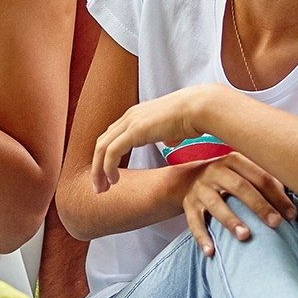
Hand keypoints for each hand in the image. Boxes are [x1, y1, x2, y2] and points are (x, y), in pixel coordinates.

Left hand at [89, 85, 223, 193]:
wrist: (200, 108)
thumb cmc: (193, 118)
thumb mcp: (175, 128)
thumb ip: (167, 134)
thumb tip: (169, 141)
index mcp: (137, 115)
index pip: (112, 136)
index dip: (106, 156)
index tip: (108, 175)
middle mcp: (130, 116)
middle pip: (102, 143)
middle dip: (97, 166)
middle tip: (98, 186)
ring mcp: (130, 122)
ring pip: (102, 148)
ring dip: (99, 171)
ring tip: (102, 188)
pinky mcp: (134, 131)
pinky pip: (112, 152)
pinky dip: (108, 167)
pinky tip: (114, 180)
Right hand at [178, 153, 296, 255]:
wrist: (189, 179)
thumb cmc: (229, 178)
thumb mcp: (244, 172)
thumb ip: (266, 180)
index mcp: (235, 161)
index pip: (260, 176)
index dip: (277, 195)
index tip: (292, 215)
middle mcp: (216, 172)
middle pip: (240, 187)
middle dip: (259, 206)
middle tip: (275, 224)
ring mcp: (201, 189)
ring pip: (216, 204)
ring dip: (231, 221)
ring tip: (245, 237)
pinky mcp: (189, 205)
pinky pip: (194, 222)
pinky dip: (202, 237)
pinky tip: (211, 252)